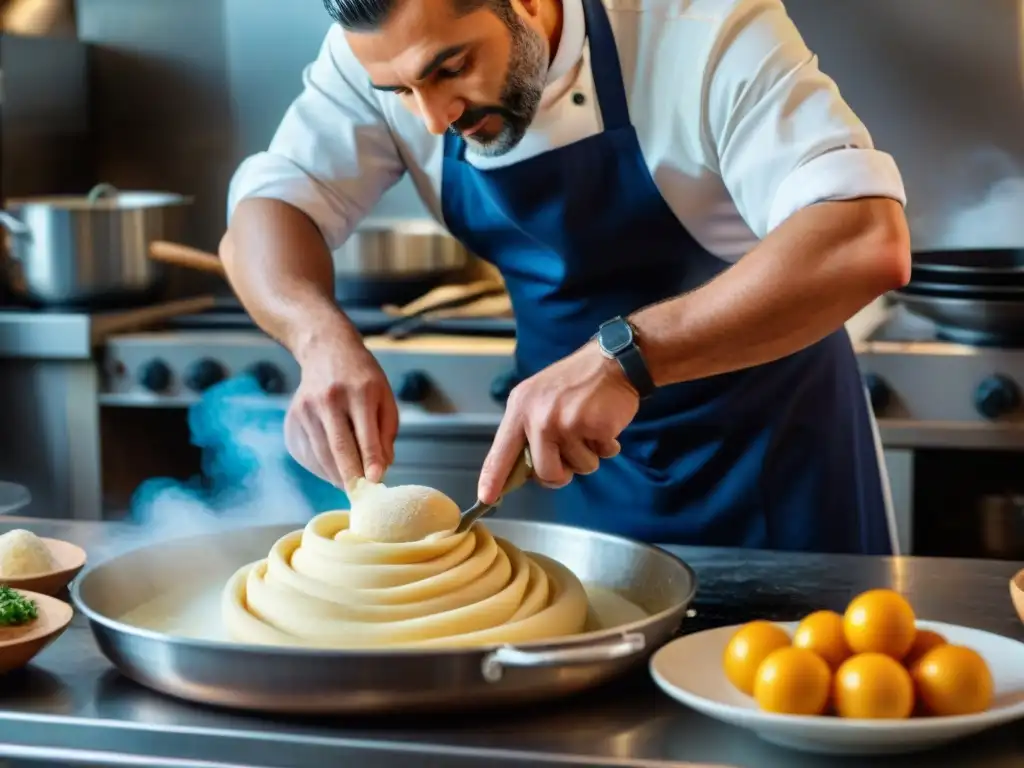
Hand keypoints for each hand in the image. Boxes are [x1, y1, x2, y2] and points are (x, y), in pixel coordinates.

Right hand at [283, 335, 397, 489]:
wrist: (326, 351)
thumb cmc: (363, 379)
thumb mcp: (384, 398)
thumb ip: (385, 433)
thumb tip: (380, 469)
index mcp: (360, 392)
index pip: (366, 434)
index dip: (371, 460)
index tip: (376, 481)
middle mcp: (329, 399)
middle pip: (339, 447)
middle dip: (351, 476)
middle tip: (361, 496)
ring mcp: (306, 408)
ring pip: (321, 454)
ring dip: (336, 476)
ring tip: (350, 485)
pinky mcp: (292, 418)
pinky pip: (307, 453)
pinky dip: (320, 467)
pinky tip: (332, 469)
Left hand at [479, 342, 638, 503]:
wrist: (613, 361)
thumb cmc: (576, 382)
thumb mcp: (540, 397)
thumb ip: (529, 429)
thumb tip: (526, 470)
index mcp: (520, 408)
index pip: (501, 451)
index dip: (493, 478)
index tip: (486, 499)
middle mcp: (538, 417)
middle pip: (545, 473)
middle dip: (562, 471)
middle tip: (572, 450)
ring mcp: (565, 422)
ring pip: (579, 467)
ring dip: (590, 453)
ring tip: (590, 425)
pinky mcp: (592, 427)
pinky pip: (602, 456)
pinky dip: (608, 444)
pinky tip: (605, 421)